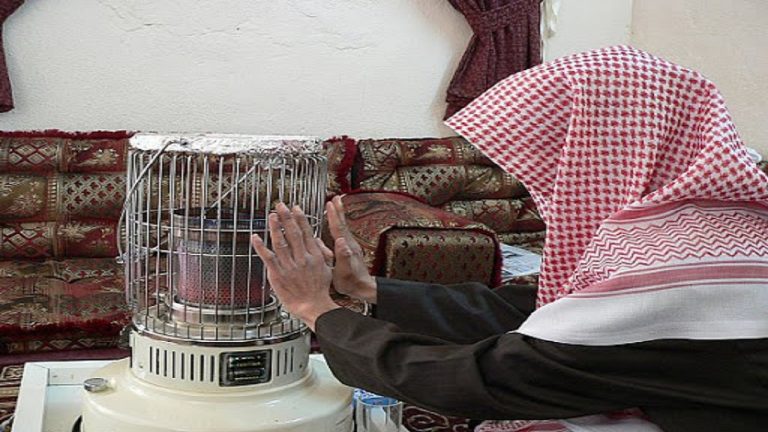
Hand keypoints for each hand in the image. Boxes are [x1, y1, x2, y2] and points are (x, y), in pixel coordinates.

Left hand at [251, 203, 339, 330]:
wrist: (313, 306)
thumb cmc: (320, 290)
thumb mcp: (326, 269)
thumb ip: (320, 254)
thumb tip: (315, 241)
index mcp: (314, 256)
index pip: (306, 232)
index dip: (300, 218)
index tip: (295, 208)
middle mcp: (302, 258)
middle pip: (293, 233)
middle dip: (286, 217)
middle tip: (281, 205)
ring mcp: (289, 266)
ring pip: (280, 242)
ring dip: (275, 227)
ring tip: (271, 215)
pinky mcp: (278, 274)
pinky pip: (268, 258)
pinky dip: (260, 246)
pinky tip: (255, 237)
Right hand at [322, 196, 376, 303]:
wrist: (363, 288)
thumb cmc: (352, 282)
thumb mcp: (344, 272)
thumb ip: (343, 257)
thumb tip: (341, 242)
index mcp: (346, 248)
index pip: (338, 228)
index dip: (334, 216)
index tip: (330, 203)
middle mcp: (349, 244)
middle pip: (342, 224)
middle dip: (338, 210)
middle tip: (335, 197)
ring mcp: (350, 246)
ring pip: (343, 227)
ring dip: (339, 215)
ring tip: (335, 205)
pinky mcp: (350, 250)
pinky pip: (343, 233)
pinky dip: (339, 225)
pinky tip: (335, 225)